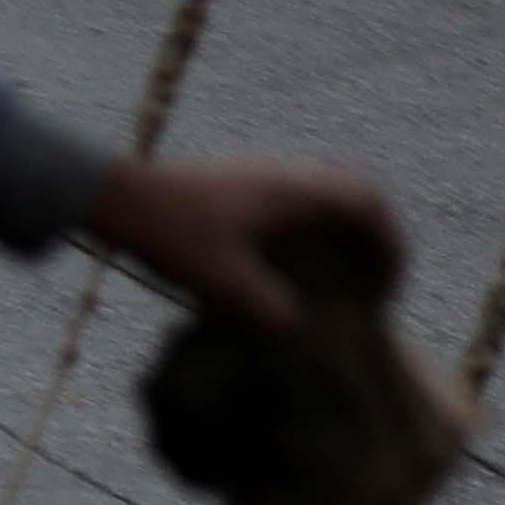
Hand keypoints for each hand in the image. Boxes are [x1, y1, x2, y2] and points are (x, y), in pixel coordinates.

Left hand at [85, 154, 402, 338]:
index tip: (385, 285)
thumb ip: (269, 311)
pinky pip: (294, 203)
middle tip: (370, 284)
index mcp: (294, 189)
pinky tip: (290, 273)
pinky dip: (308, 233)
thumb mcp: (222, 282)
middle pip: (355, 195)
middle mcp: (285, 174)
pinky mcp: (239, 186)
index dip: (390, 244)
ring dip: (339, 236)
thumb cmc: (170, 232)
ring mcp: (262, 176)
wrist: (114, 195)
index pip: (369, 202)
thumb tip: (300, 331)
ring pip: (324, 198)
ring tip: (336, 283)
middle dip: (371, 240)